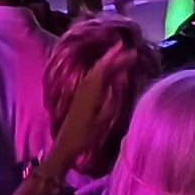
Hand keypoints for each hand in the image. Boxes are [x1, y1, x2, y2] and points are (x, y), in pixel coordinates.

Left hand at [46, 45, 136, 174]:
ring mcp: (81, 91)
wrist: (66, 145)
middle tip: (129, 52)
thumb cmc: (86, 135)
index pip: (104, 67)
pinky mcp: (79, 96)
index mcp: (91, 90)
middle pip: (100, 67)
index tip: (127, 48)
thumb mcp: (104, 118)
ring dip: (108, 64)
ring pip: (95, 71)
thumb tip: (121, 79)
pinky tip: (108, 74)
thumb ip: (113, 97)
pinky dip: (102, 72)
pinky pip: (93, 78)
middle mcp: (85, 86)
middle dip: (114, 57)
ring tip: (121, 59)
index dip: (115, 56)